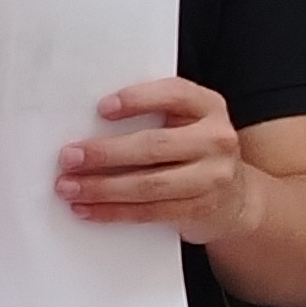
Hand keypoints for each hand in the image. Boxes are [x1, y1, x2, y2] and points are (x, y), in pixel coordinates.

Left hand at [57, 75, 254, 247]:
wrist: (236, 198)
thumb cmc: (196, 151)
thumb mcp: (187, 123)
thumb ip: (154, 115)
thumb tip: (91, 123)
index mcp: (209, 106)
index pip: (174, 94)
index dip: (138, 99)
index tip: (102, 108)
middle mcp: (216, 140)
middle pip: (154, 146)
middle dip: (105, 153)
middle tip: (69, 157)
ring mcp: (212, 177)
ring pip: (149, 184)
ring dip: (102, 188)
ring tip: (69, 187)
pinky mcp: (199, 209)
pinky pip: (149, 211)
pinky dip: (113, 211)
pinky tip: (88, 209)